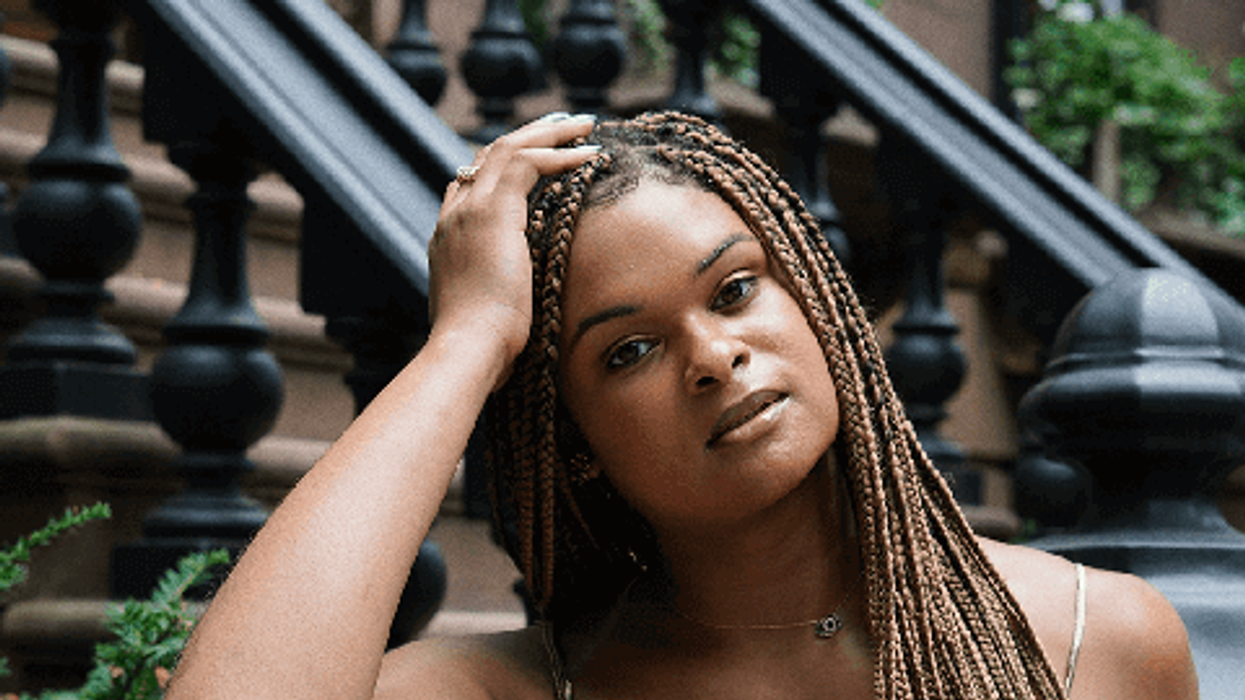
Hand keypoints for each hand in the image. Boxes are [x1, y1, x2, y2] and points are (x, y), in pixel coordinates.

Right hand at [428, 113, 599, 386]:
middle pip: (486, 156)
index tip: (538, 160)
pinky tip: (590, 153)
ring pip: (506, 148)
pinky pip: (527, 162)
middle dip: (528, 137)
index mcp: (447, 239)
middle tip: (564, 126)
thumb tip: (518, 309)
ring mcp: (469, 211)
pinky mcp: (492, 212)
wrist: (467, 350)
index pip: (468, 184)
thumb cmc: (483, 348)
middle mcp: (453, 216)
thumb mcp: (488, 314)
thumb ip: (499, 296)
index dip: (501, 167)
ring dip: (549, 133)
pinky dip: (559, 154)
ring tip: (584, 126)